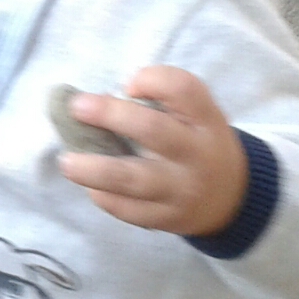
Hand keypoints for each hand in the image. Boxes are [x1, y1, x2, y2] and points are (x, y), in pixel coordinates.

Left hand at [58, 66, 248, 236]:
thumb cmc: (199, 144)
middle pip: (153, 130)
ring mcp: (182, 190)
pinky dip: (104, 196)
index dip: (153, 80)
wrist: (231, 199)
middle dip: (110, 115)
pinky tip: (92, 186)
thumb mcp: (197, 116)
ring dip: (94, 169)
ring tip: (67, 162)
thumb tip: (98, 100)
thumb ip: (162, 101)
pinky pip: (128, 209)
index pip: (184, 90)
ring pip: (132, 178)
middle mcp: (197, 154)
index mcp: (205, 120)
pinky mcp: (167, 218)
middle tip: (77, 107)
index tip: (128, 84)